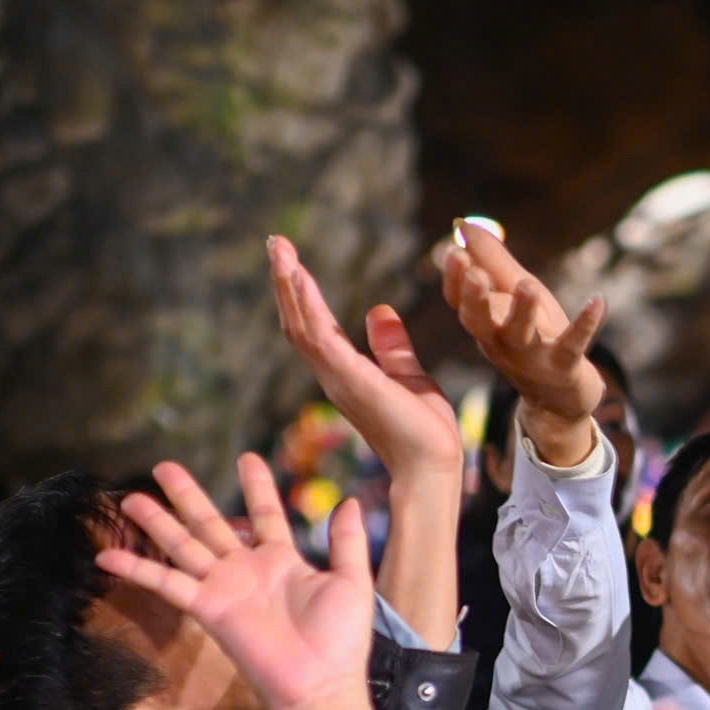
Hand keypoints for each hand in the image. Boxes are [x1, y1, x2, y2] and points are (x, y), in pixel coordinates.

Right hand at [96, 453, 377, 709]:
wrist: (319, 684)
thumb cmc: (340, 640)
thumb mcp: (352, 581)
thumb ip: (347, 541)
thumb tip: (352, 500)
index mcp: (282, 561)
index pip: (265, 514)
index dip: (257, 486)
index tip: (246, 458)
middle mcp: (246, 571)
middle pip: (210, 523)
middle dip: (188, 495)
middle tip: (164, 466)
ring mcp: (223, 588)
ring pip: (183, 545)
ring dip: (156, 522)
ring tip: (130, 497)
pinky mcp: (207, 608)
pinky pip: (167, 583)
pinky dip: (137, 569)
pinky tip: (107, 555)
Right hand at [269, 237, 462, 481]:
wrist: (434, 466)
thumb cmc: (424, 432)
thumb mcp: (409, 376)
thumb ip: (392, 346)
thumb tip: (378, 311)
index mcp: (346, 373)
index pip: (315, 327)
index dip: (301, 294)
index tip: (291, 259)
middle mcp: (333, 375)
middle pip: (299, 322)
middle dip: (286, 282)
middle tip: (275, 243)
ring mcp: (337, 378)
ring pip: (302, 326)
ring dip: (289, 287)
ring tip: (280, 250)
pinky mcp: (351, 380)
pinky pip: (321, 339)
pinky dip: (307, 307)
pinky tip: (299, 279)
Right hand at [442, 220, 606, 423]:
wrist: (560, 397)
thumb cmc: (535, 335)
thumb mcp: (513, 294)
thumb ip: (492, 261)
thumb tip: (463, 225)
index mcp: (485, 325)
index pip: (460, 303)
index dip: (455, 280)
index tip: (455, 252)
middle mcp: (501, 342)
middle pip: (481, 322)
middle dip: (476, 298)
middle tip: (475, 273)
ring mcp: (532, 357)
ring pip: (522, 335)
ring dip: (523, 311)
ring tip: (529, 285)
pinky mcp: (564, 366)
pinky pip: (573, 345)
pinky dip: (586, 324)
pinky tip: (598, 301)